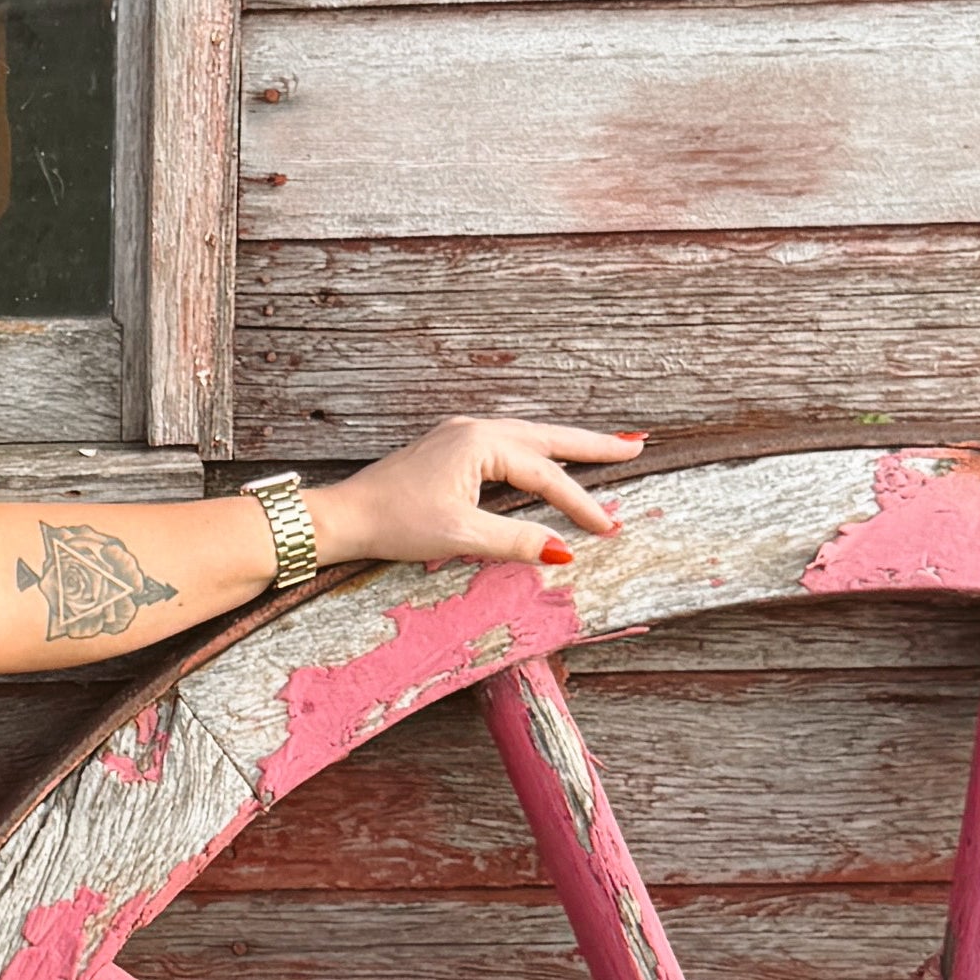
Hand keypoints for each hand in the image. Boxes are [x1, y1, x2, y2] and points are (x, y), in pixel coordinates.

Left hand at [321, 414, 643, 576]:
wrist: (343, 517)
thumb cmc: (395, 522)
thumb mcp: (461, 535)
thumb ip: (515, 540)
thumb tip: (563, 549)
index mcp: (480, 443)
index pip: (544, 475)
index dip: (579, 503)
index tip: (608, 528)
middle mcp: (474, 430)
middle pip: (547, 437)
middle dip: (591, 444)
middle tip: (636, 445)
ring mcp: (461, 436)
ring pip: (528, 437)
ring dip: (565, 444)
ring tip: (604, 447)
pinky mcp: (450, 448)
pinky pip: (508, 446)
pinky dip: (536, 451)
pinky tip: (546, 457)